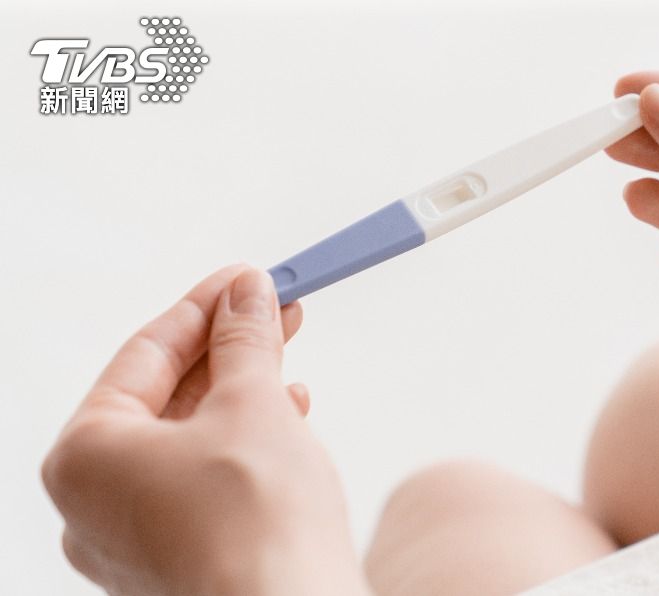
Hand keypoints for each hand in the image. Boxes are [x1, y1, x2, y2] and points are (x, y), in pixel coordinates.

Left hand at [42, 266, 368, 594]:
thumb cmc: (258, 523)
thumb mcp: (253, 403)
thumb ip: (246, 341)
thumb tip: (248, 294)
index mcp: (84, 456)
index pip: (145, 354)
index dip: (205, 307)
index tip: (248, 279)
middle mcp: (94, 503)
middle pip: (164, 398)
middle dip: (228, 350)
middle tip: (276, 310)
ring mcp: (134, 541)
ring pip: (186, 441)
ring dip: (240, 395)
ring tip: (288, 361)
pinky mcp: (179, 563)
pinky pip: (202, 482)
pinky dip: (241, 445)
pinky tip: (286, 421)